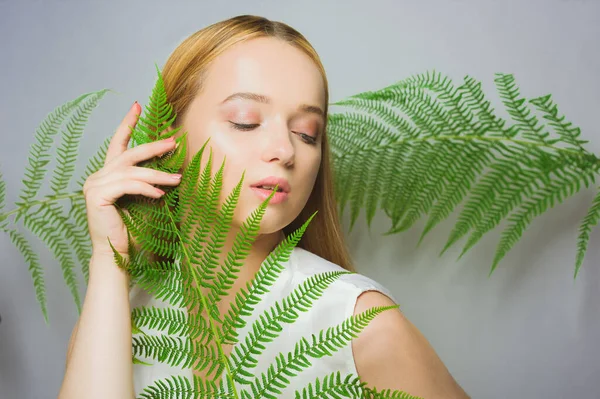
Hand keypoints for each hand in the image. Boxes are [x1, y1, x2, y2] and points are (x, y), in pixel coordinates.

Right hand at [82, 101, 181, 257]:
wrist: (117, 254)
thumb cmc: (133, 230)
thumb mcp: (144, 199)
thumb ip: (150, 182)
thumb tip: (173, 168)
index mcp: (108, 175)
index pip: (118, 144)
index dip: (128, 123)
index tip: (138, 105)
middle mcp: (98, 176)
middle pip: (128, 153)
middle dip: (152, 146)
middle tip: (173, 141)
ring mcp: (95, 185)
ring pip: (132, 171)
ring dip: (157, 173)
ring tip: (178, 177)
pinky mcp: (97, 196)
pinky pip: (127, 186)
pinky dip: (145, 188)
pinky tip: (160, 194)